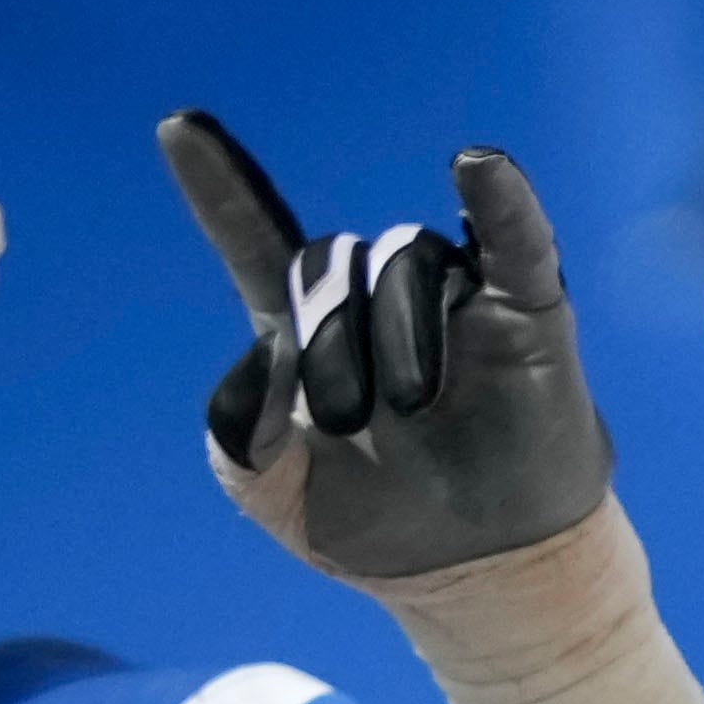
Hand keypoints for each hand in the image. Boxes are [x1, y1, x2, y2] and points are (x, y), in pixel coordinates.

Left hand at [159, 116, 618, 586]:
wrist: (484, 574)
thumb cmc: (382, 528)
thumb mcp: (281, 500)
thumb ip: (238, 441)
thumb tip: (262, 361)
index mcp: (307, 333)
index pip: (254, 240)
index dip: (219, 186)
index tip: (178, 128)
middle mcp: (377, 299)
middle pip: (330, 259)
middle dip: (328, 336)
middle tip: (352, 421)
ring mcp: (454, 299)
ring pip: (407, 256)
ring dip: (400, 331)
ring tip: (413, 408)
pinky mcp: (525, 310)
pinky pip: (515, 236)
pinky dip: (502, 199)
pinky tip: (477, 169)